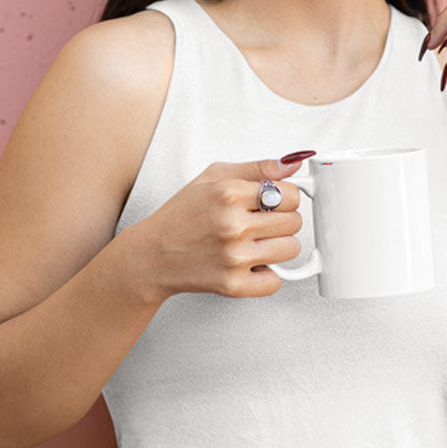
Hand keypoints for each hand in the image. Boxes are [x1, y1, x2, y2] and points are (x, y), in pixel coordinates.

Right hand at [131, 155, 309, 299]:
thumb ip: (257, 168)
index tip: (274, 203)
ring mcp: (234, 257)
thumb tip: (294, 162)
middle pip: (295, 222)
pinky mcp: (233, 284)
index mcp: (229, 193)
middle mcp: (232, 225)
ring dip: (277, 246)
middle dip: (281, 221)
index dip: (286, 198)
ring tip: (255, 242)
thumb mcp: (214, 176)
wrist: (152, 255)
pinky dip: (266, 275)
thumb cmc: (182, 215)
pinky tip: (250, 264)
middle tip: (259, 223)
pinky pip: (275, 281)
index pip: (291, 195)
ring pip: (290, 249)